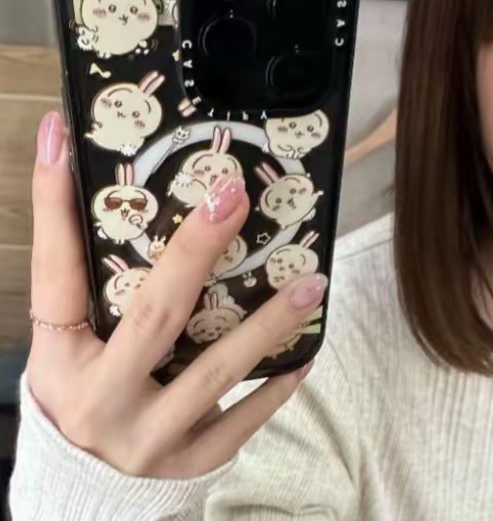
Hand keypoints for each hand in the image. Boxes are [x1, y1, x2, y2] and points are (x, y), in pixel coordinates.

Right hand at [26, 110, 328, 477]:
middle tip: (233, 196)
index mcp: (59, 357)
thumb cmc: (86, 390)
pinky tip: (307, 351)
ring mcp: (146, 437)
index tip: (61, 134)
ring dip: (266, 323)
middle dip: (195, 252)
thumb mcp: (73, 342)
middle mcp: (99, 398)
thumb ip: (96, 283)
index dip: (55, 202)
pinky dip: (276, 383)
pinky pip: (242, 420)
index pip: (54, 270)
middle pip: (152, 315)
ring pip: (214, 373)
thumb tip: (117, 189)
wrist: (83, 491)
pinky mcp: (189, 462)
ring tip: (312, 282)